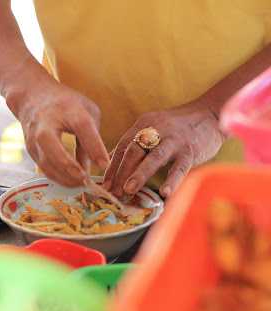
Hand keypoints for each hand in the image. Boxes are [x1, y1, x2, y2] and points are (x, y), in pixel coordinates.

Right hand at [9, 82, 109, 186]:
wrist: (32, 96)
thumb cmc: (65, 104)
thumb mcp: (86, 112)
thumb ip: (92, 138)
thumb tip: (97, 166)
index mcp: (67, 109)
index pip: (82, 127)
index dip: (95, 147)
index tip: (105, 165)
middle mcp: (46, 123)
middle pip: (54, 148)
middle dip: (70, 167)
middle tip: (86, 180)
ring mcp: (34, 137)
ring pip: (46, 164)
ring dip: (64, 178)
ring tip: (81, 185)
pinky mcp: (30, 149)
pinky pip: (44, 168)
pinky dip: (57, 177)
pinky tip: (70, 182)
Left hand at [104, 100, 224, 197]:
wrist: (211, 113)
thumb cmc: (177, 128)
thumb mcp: (151, 129)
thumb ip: (133, 144)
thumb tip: (110, 162)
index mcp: (142, 125)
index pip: (122, 147)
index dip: (112, 166)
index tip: (104, 185)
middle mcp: (156, 130)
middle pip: (133, 151)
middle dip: (121, 173)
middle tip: (113, 193)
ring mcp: (174, 140)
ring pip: (153, 157)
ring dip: (139, 174)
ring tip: (128, 190)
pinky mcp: (191, 150)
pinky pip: (180, 167)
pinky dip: (172, 180)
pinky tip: (165, 193)